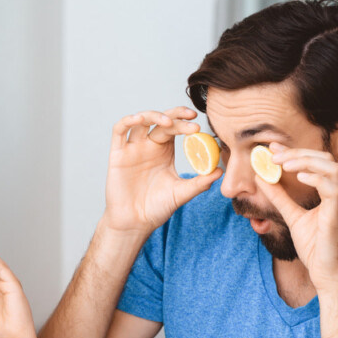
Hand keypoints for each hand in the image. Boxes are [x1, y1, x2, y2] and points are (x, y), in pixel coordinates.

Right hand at [102, 108, 220, 235]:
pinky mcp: (117, 154)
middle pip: (160, 120)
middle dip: (175, 116)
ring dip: (154, 115)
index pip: (175, 128)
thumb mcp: (181, 193)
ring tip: (168, 122)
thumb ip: (199, 182)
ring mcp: (132, 148)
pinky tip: (138, 119)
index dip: (185, 122)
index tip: (198, 125)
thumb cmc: (157, 208)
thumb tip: (220, 171)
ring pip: (140, 120)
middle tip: (190, 117)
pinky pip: (119, 131)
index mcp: (164, 151)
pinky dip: (128, 121)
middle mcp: (148, 145)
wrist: (135, 223)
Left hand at [262, 143, 337, 287]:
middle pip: (324, 158)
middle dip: (297, 153)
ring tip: (283, 164)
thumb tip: (261, 178)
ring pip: (331, 167)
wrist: (328, 274)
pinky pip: (332, 187)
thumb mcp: (292, 216)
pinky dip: (316, 178)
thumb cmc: (316, 248)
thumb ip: (280, 197)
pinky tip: (298, 178)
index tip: (272, 149)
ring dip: (305, 161)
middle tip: (273, 155)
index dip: (294, 152)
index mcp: (331, 192)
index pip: (316, 162)